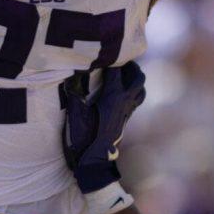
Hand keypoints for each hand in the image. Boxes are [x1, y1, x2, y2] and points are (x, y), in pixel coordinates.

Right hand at [62, 61, 145, 193]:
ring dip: (135, 80)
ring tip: (123, 75)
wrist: (94, 162)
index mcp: (112, 96)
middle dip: (131, 66)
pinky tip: (119, 92)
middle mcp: (124, 102)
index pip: (116, 68)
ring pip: (141, 89)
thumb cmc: (82, 138)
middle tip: (119, 60)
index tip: (101, 50)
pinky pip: (136, 100)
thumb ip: (73, 91)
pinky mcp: (126, 120)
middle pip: (138, 77)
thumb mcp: (74, 112)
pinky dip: (131, 92)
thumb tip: (72, 75)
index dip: (110, 56)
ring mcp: (128, 111)